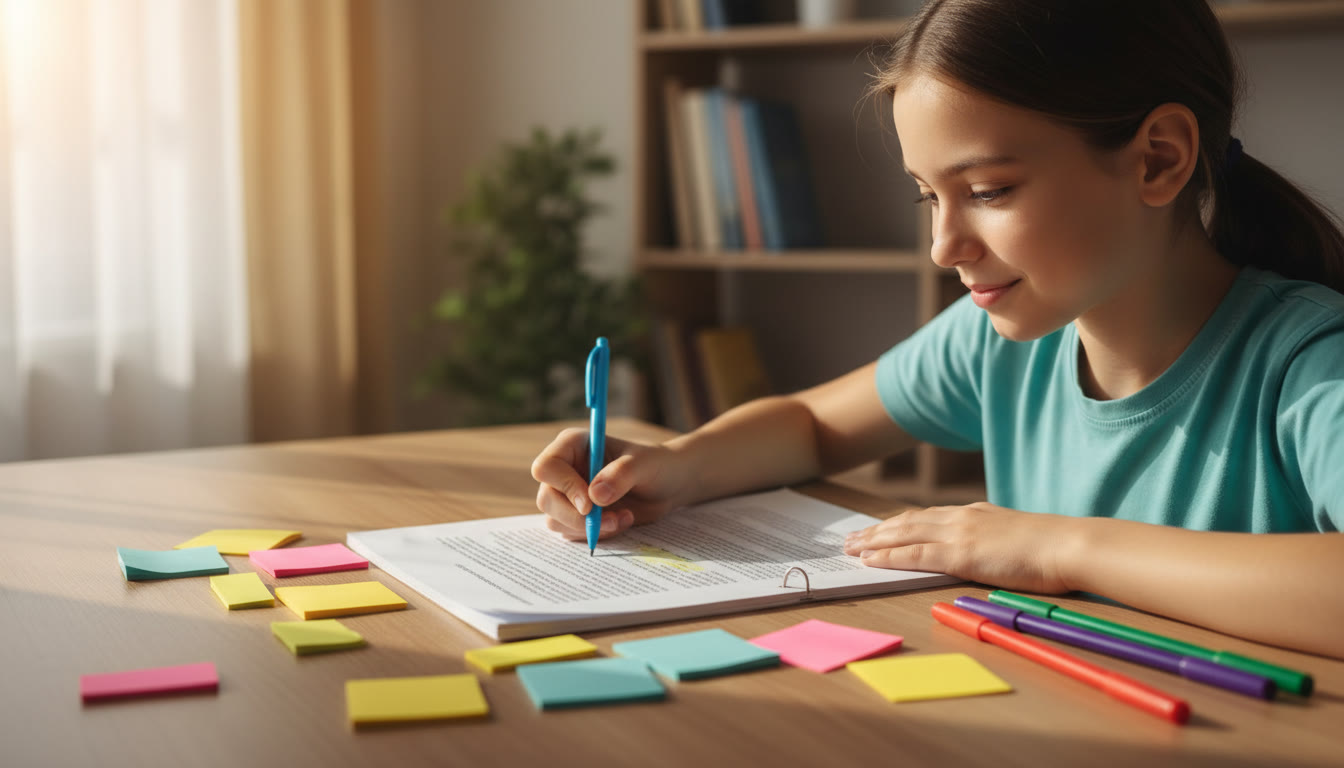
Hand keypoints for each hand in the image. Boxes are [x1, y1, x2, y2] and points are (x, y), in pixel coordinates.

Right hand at [530, 428, 687, 541]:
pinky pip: (572, 533)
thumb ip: (620, 474)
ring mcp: (568, 494)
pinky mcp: (576, 515)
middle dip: (577, 517)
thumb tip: (594, 496)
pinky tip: (621, 521)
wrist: (667, 485)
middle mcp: (565, 469)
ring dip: (589, 528)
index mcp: (573, 445)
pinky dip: (597, 534)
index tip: (589, 504)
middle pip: (546, 499)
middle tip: (611, 521)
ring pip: (556, 520)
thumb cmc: (655, 465)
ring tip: (623, 518)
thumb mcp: (644, 464)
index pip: (546, 467)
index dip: (564, 487)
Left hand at [842, 502, 1078, 593]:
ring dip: (873, 541)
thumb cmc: (1053, 549)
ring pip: (903, 535)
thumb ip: (993, 540)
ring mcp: (959, 533)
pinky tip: (870, 560)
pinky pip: (915, 555)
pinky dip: (889, 556)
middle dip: (876, 531)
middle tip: (850, 538)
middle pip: (907, 522)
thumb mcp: (1016, 536)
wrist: (1069, 545)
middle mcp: (961, 517)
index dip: (898, 523)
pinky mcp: (960, 554)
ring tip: (851, 548)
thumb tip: (982, 551)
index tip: (878, 529)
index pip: (926, 517)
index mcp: (974, 514)